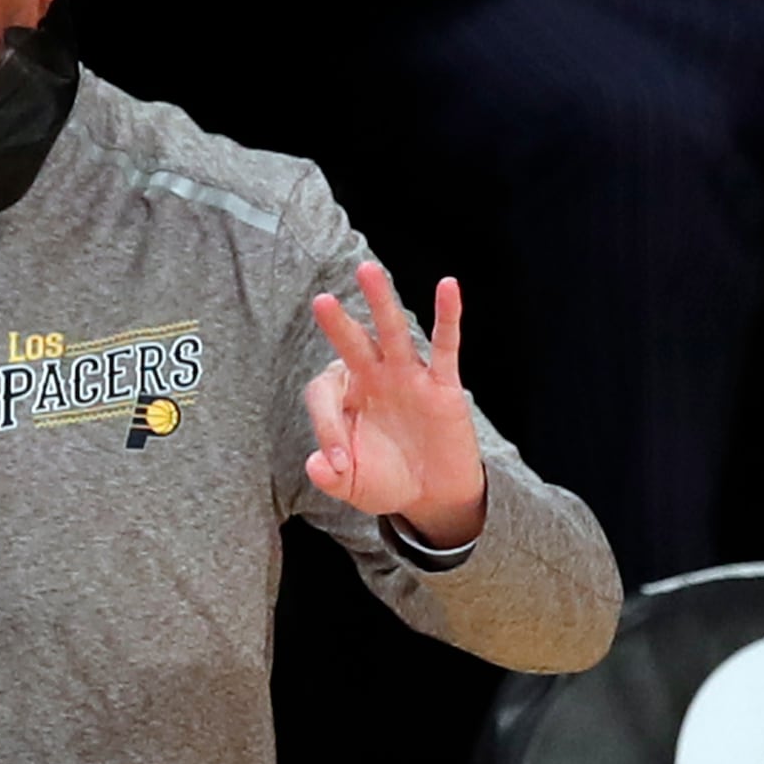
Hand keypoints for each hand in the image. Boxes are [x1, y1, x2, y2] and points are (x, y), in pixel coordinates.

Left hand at [306, 263, 487, 543]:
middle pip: (352, 343)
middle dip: (337, 324)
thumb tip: (315, 464)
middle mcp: (374, 379)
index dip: (327, 428)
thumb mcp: (354, 486)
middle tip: (321, 300)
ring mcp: (409, 377)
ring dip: (381, 302)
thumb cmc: (389, 480)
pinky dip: (448, 316)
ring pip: (392, 333)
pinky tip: (448, 286)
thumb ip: (331, 478)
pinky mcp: (443, 384)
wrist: (435, 493)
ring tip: (367, 270)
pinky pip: (445, 346)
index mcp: (346, 399)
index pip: (326, 395)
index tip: (339, 464)